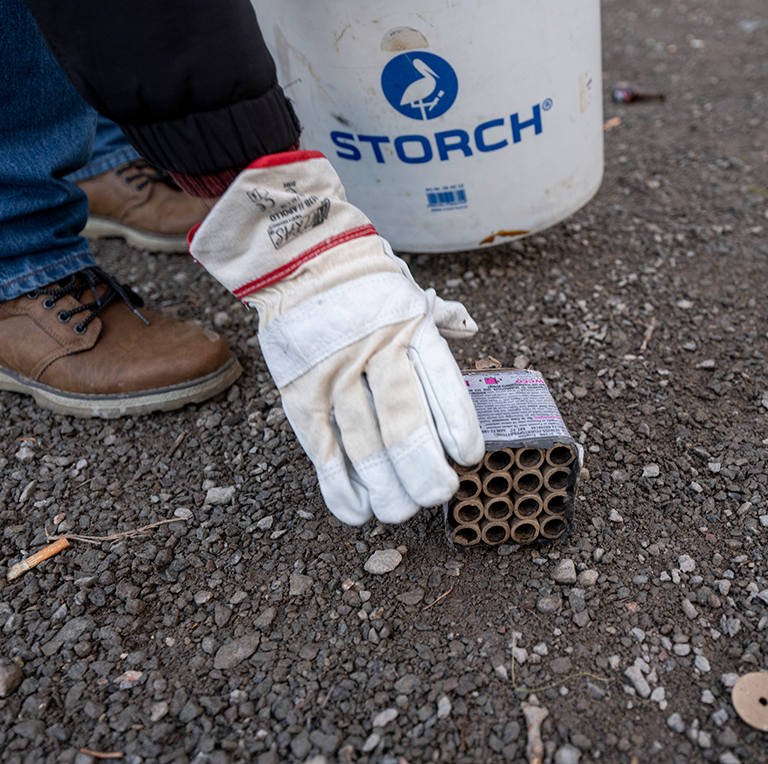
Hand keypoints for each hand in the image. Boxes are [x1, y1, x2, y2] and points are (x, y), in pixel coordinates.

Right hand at [189, 151, 483, 523]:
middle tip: (439, 495)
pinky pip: (321, 447)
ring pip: (362, 442)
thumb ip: (440, 318)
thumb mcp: (408, 291)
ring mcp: (333, 373)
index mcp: (409, 326)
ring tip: (402, 511)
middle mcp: (372, 350)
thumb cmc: (363, 282)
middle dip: (423, 468)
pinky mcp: (299, 392)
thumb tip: (471, 328)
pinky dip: (339, 485)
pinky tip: (358, 511)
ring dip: (385, 486)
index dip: (455, 422)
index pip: (439, 379)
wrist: (296, 257)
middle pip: (401, 420)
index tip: (468, 457)